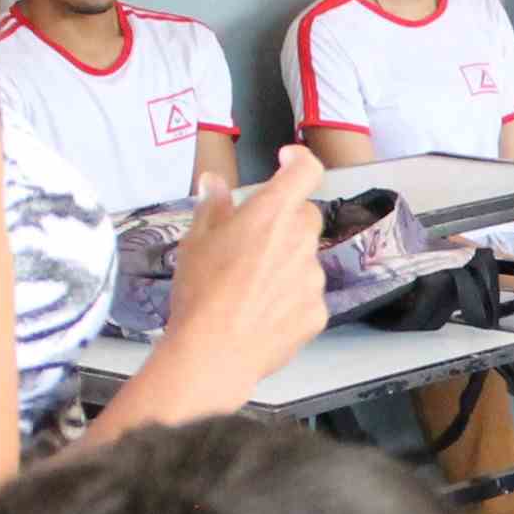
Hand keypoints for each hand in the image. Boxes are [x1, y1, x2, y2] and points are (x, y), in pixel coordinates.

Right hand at [163, 146, 331, 380]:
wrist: (214, 352)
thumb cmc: (200, 292)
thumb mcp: (196, 241)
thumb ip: (213, 205)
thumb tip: (216, 181)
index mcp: (271, 213)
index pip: (305, 170)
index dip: (298, 161)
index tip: (285, 162)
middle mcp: (300, 240)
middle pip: (304, 216)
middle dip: (283, 221)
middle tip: (252, 241)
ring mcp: (313, 277)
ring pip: (306, 257)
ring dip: (286, 262)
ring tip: (249, 287)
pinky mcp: (317, 311)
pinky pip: (307, 294)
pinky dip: (290, 297)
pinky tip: (261, 312)